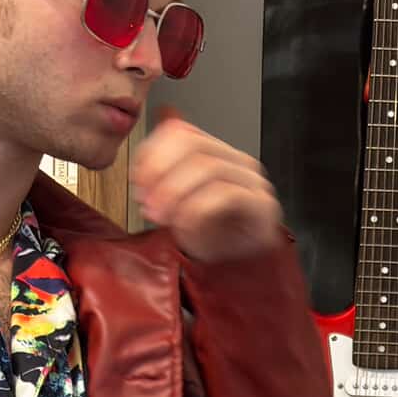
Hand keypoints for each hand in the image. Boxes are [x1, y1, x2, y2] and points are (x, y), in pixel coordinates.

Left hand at [133, 112, 281, 263]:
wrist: (238, 267)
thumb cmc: (212, 235)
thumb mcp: (178, 200)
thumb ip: (168, 168)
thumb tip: (156, 129)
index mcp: (218, 153)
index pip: (184, 133)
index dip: (154, 152)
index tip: (136, 179)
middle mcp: (237, 161)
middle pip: (194, 146)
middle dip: (162, 172)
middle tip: (145, 199)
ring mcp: (252, 182)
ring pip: (208, 169)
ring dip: (175, 192)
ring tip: (159, 215)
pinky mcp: (261, 205)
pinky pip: (226, 195)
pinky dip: (197, 208)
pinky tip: (183, 223)